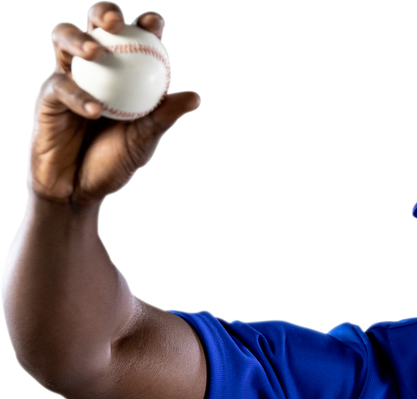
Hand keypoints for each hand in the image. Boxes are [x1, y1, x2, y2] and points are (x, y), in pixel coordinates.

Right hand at [29, 3, 201, 205]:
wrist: (78, 190)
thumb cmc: (112, 163)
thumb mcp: (144, 141)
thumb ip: (164, 118)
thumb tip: (194, 97)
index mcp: (124, 73)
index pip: (136, 37)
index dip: (145, 23)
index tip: (153, 23)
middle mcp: (96, 68)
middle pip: (94, 24)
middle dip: (103, 11)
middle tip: (114, 22)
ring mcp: (69, 76)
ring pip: (64, 38)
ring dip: (78, 39)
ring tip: (95, 53)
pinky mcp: (48, 95)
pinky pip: (60, 85)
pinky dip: (78, 96)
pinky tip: (95, 110)